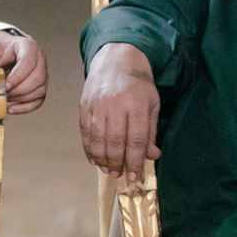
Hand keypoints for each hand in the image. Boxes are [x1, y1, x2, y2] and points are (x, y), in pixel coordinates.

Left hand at [0, 30, 47, 114]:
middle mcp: (40, 59)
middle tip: (3, 94)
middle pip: (38, 78)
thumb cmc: (0, 48)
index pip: (29, 62)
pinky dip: (25, 107)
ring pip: (40, 90)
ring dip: (21, 98)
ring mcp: (42, 73)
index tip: (5, 85)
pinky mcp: (40, 85)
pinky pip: (38, 100)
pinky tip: (12, 109)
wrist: (4, 51)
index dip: (18, 76)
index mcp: (29, 47)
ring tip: (6, 99)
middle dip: (19, 90)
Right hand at [79, 42, 160, 183]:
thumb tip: (152, 156)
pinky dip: (88, 148)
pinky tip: (94, 159)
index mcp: (136, 105)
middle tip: (119, 175)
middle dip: (117, 163)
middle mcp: (115, 105)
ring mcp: (97, 105)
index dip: (134, 160)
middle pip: (115, 141)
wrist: (116, 60)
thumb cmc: (138, 84)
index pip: (136, 139)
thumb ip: (151, 131)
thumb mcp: (152, 104)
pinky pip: (85, 131)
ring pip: (97, 138)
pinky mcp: (85, 106)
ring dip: (102, 158)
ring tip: (107, 170)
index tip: (134, 176)